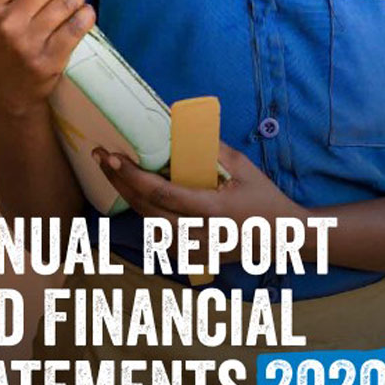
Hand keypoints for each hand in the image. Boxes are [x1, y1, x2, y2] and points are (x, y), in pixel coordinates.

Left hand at [92, 141, 306, 261]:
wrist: (282, 237)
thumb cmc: (264, 198)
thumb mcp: (243, 168)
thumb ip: (213, 149)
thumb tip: (181, 127)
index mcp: (213, 211)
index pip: (163, 195)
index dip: (134, 177)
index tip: (114, 157)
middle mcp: (199, 235)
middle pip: (147, 211)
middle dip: (120, 182)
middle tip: (102, 157)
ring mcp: (194, 251)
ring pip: (148, 226)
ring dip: (128, 198)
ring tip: (114, 171)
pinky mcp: (193, 257)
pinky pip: (159, 237)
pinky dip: (144, 215)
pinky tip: (135, 195)